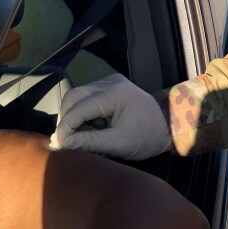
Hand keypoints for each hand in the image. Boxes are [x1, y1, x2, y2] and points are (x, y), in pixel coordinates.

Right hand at [50, 73, 171, 159]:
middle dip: (66, 120)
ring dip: (73, 117)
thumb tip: (60, 144)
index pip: (78, 108)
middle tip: (66, 142)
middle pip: (73, 97)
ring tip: (81, 137)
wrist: (168, 125)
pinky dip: (83, 114)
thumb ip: (89, 142)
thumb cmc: (147, 137)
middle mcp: (109, 81)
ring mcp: (109, 82)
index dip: (65, 128)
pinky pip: (87, 98)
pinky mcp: (110, 87)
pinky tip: (91, 128)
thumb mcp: (118, 144)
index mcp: (114, 93)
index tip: (59, 146)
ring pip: (77, 97)